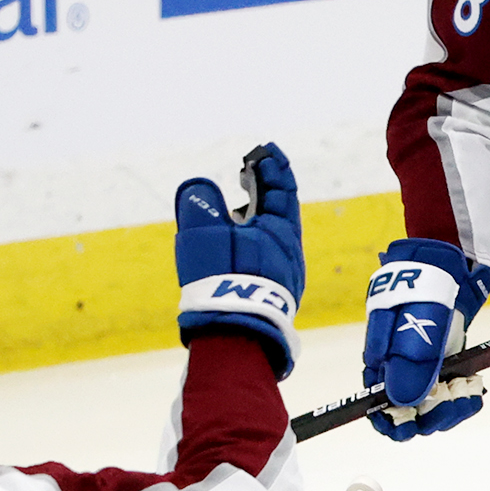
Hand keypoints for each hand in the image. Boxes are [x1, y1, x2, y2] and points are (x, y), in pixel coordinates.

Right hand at [175, 143, 304, 378]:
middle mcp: (290, 253)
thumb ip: (198, 205)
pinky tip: (236, 246)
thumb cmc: (221, 283)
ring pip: (273, 237)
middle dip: (265, 189)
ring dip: (257, 217)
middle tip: (249, 171)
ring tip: (238, 205)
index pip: (283, 189)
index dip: (273, 167)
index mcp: (281, 232)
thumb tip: (199, 185)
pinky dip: (254, 242)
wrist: (237, 338)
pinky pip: (266, 258)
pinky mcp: (272, 297)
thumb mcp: (204, 236)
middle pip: (280, 212)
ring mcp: (284, 277)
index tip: (263, 151)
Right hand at [361, 237, 489, 439]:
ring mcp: (420, 368)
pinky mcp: (441, 365)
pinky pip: (448, 392)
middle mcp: (397, 371)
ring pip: (431, 406)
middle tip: (456, 405)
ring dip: (450, 408)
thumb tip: (403, 404)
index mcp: (380, 364)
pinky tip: (475, 389)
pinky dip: (461, 396)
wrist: (445, 264)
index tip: (410, 430)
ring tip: (470, 396)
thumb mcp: (414, 326)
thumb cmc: (422, 291)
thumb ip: (409, 363)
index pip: (377, 409)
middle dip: (430, 417)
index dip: (391, 425)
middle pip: (408, 413)